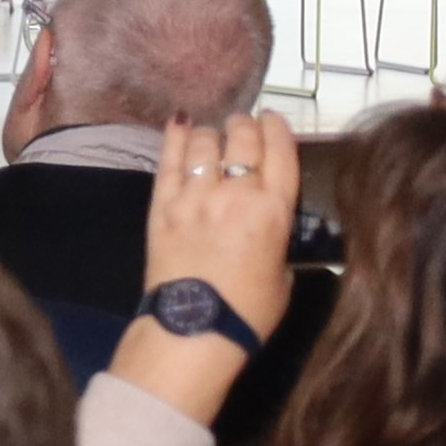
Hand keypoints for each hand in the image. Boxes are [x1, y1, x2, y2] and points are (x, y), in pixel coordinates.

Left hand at [110, 112, 297, 425]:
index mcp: (274, 210)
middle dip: (245, 126)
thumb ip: (277, 236)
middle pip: (242, 138)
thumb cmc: (249, 310)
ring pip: (203, 142)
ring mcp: (194, 196)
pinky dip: (174, 137)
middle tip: (242, 126)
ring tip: (213, 135)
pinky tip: (179, 124)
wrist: (195, 327)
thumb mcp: (284, 272)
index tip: (273, 119)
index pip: (280, 151)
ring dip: (212, 134)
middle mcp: (236, 193)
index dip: (278, 128)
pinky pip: (168, 160)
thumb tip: (267, 221)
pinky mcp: (161, 205)